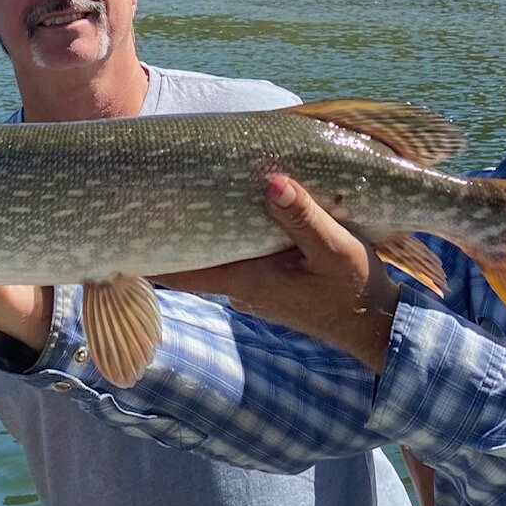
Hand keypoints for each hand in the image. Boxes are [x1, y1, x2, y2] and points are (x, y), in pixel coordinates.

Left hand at [155, 175, 400, 371]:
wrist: (376, 325)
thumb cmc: (355, 288)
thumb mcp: (335, 248)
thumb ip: (303, 216)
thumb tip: (270, 181)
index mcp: (245, 280)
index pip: (179, 271)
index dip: (149, 252)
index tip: (128, 224)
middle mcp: (240, 288)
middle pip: (191, 259)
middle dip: (173, 230)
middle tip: (153, 193)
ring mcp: (252, 289)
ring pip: (214, 257)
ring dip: (202, 233)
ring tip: (185, 193)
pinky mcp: (267, 286)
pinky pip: (235, 259)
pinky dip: (227, 238)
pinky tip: (233, 211)